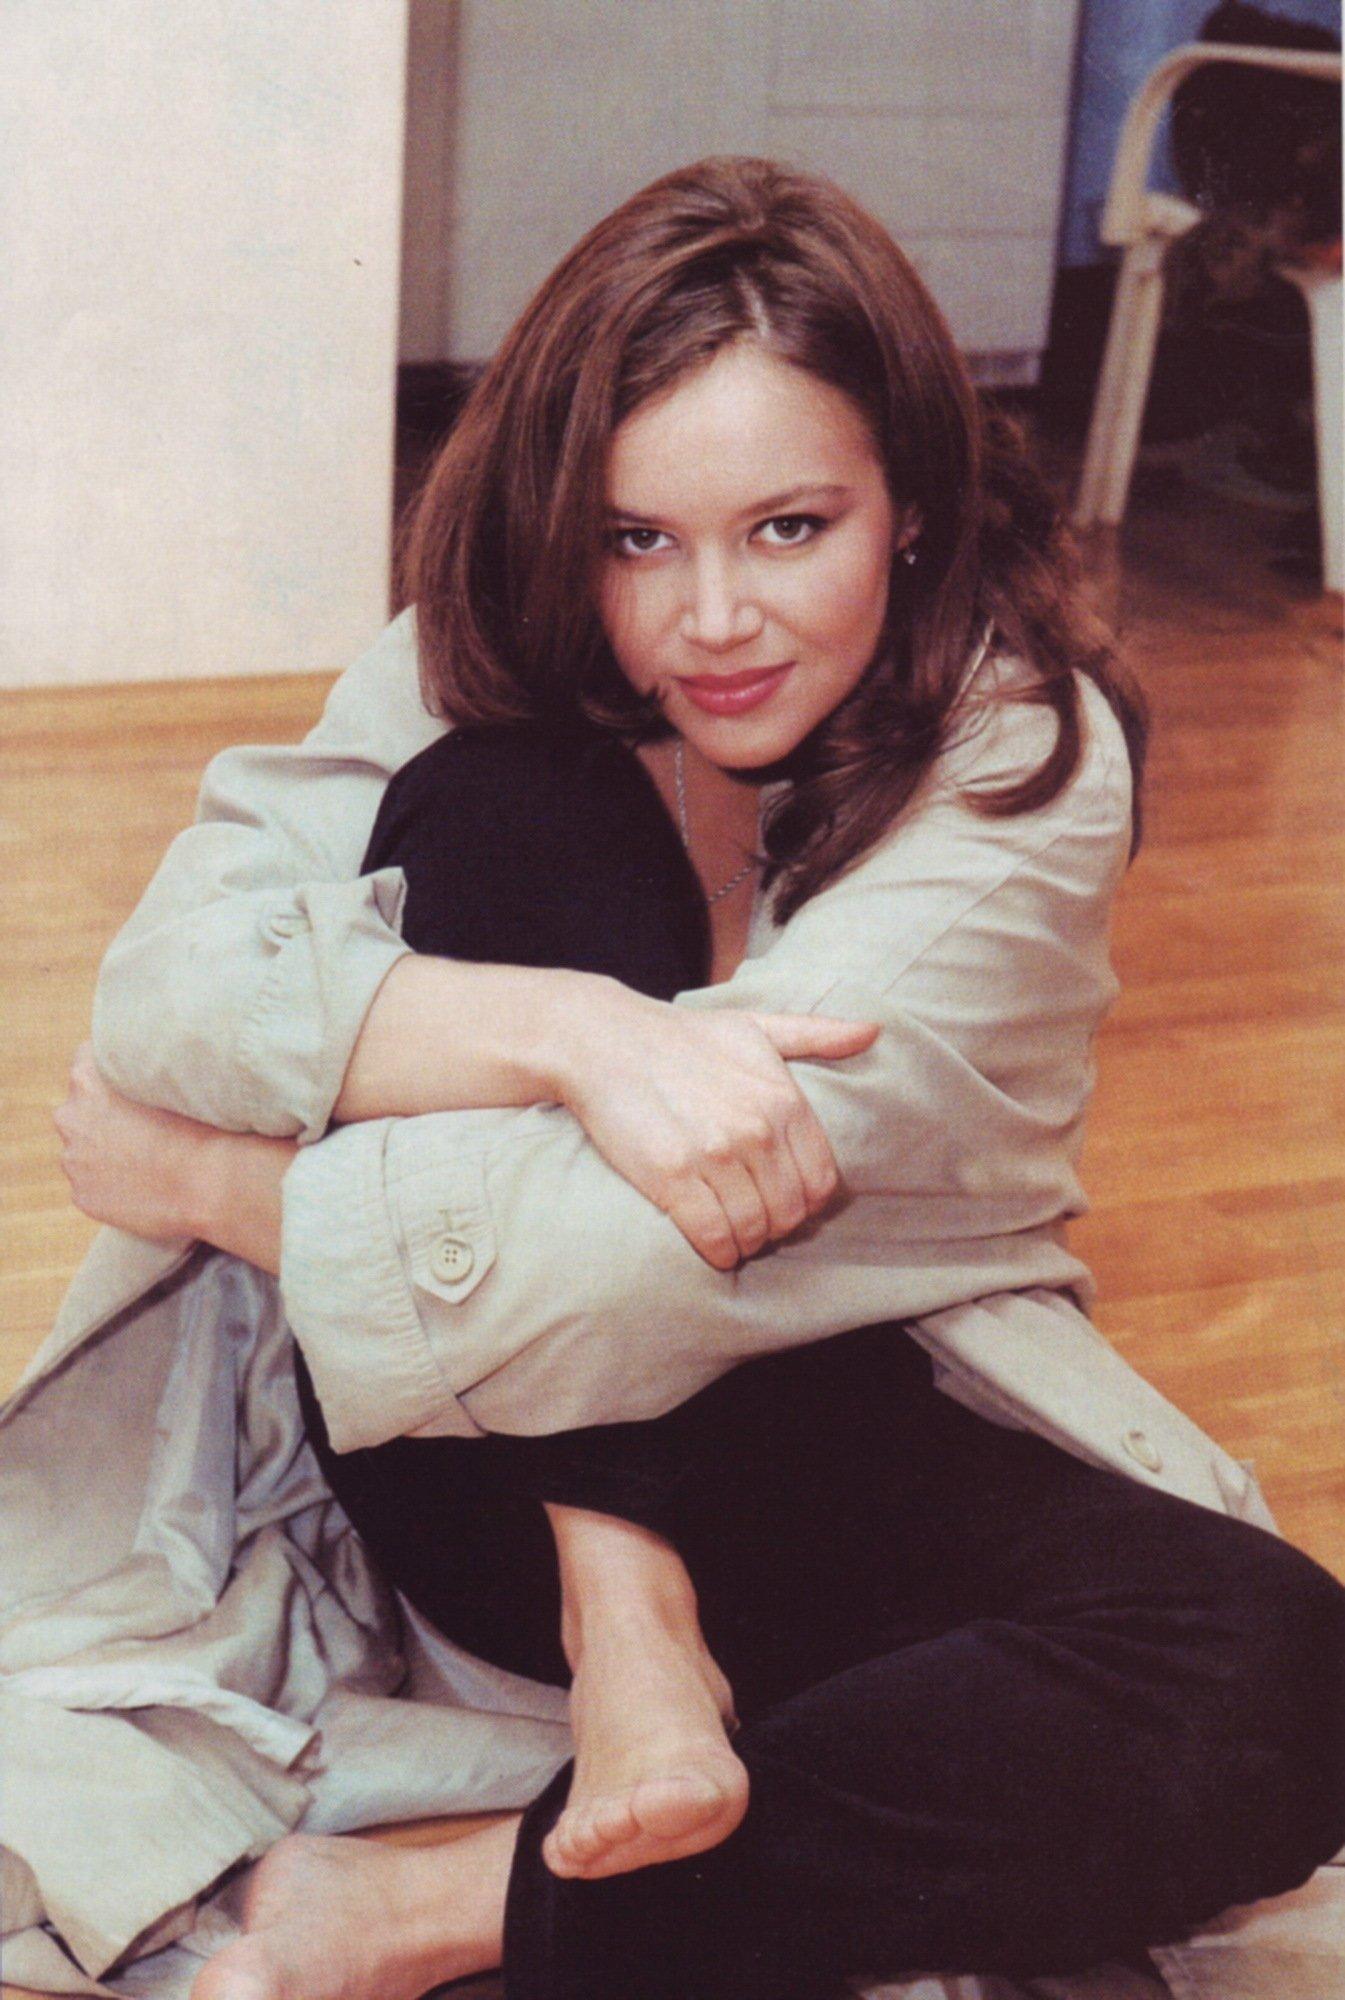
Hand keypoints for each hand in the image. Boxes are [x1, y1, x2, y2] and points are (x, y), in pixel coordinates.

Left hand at [54, 1043, 213, 1243]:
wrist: (207, 1182)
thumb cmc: (201, 1123)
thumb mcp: (168, 1078)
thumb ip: (140, 1071)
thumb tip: (138, 1071)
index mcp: (88, 1080)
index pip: (87, 1058)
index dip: (113, 1069)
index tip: (133, 1078)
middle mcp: (70, 1118)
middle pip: (79, 1109)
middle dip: (102, 1115)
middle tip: (144, 1125)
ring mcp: (73, 1160)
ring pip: (84, 1150)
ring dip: (106, 1153)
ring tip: (148, 1160)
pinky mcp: (82, 1196)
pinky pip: (94, 1185)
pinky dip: (113, 1185)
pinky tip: (144, 1185)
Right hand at [555, 989, 878, 1269]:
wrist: (603, 1041)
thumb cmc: (682, 1037)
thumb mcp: (754, 1026)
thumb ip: (815, 1034)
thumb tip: (872, 1031)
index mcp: (783, 1099)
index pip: (821, 1182)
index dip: (806, 1203)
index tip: (783, 1201)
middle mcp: (756, 1129)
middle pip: (790, 1212)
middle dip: (775, 1226)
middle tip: (755, 1220)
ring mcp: (714, 1155)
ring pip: (754, 1230)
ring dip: (746, 1242)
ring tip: (733, 1233)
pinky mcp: (672, 1177)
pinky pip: (713, 1236)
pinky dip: (718, 1252)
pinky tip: (712, 1246)